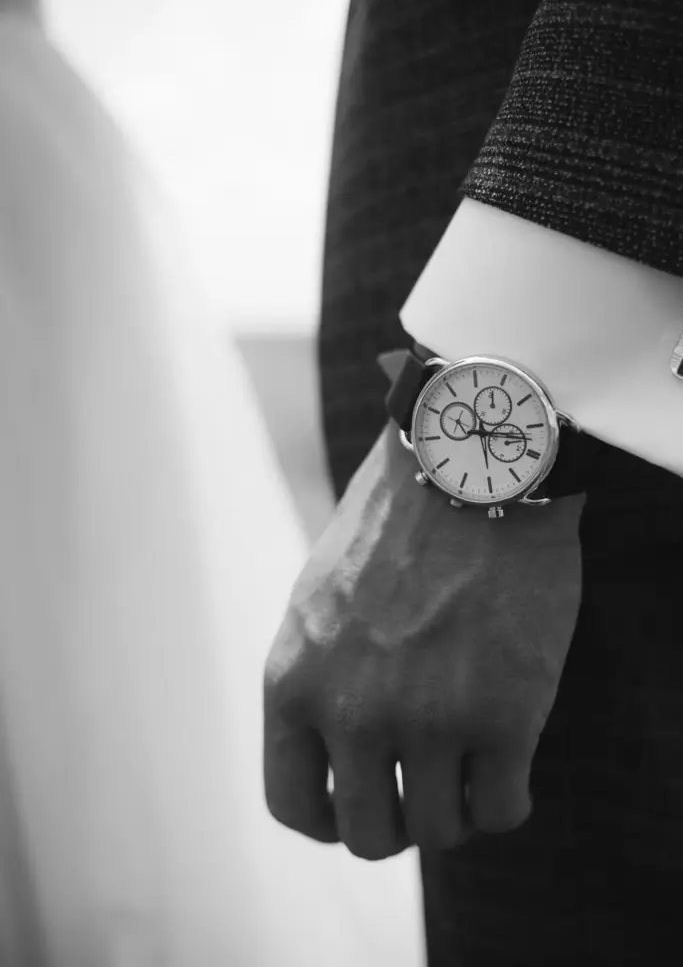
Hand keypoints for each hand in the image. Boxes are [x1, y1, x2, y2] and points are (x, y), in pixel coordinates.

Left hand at [263, 426, 584, 859]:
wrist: (471, 467)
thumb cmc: (399, 525)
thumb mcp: (320, 601)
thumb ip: (318, 679)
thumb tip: (340, 751)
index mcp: (295, 680)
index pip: (293, 804)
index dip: (331, 818)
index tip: (363, 801)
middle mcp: (351, 712)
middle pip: (370, 834)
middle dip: (401, 819)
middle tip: (427, 783)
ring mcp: (427, 720)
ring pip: (441, 829)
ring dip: (457, 806)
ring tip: (471, 761)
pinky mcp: (504, 716)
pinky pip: (501, 811)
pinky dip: (506, 799)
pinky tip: (510, 761)